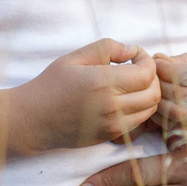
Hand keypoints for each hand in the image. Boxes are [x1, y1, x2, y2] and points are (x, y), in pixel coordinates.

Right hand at [18, 38, 159, 151]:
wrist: (32, 119)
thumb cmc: (51, 84)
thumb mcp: (74, 58)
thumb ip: (106, 48)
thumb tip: (132, 50)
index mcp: (102, 83)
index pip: (146, 73)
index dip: (146, 61)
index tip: (134, 56)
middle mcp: (111, 107)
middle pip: (154, 93)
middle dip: (151, 77)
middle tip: (136, 69)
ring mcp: (112, 125)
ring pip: (150, 110)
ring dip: (147, 94)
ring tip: (132, 84)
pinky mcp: (110, 136)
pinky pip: (139, 123)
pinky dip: (139, 110)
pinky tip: (125, 99)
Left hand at [150, 48, 186, 143]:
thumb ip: (183, 59)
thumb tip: (156, 60)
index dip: (167, 70)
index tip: (156, 64)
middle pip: (183, 95)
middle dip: (161, 86)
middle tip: (150, 79)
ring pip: (181, 115)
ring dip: (161, 105)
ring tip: (153, 94)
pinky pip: (184, 128)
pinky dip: (167, 120)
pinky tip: (161, 109)